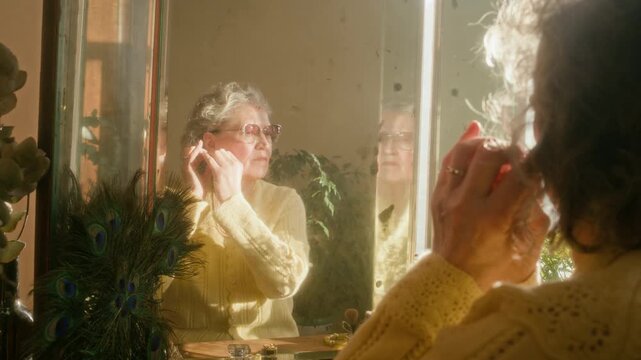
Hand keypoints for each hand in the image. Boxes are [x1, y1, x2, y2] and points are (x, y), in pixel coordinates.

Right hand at [182, 140, 208, 199]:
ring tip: (201, 143)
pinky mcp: (186, 168)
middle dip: (197, 148)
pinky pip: (189, 157)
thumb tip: (216, 160)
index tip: (209, 147)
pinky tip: (199, 148)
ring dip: (195, 148)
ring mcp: (185, 167)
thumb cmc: (203, 187)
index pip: (196, 156)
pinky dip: (194, 152)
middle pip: (191, 153)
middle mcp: (187, 167)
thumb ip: (210, 167)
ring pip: (189, 154)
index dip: (201, 151)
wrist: (198, 196)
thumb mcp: (208, 174)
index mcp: (192, 168)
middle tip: (203, 142)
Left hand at [201, 148, 242, 202]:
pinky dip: (205, 156)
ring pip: (215, 154)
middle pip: (221, 152)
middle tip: (205, 151)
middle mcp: (233, 164)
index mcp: (238, 164)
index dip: (219, 153)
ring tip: (201, 152)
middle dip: (213, 151)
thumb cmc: (231, 189)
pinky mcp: (219, 172)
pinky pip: (210, 160)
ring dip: (208, 152)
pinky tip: (200, 155)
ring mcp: (226, 167)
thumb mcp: (235, 175)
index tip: (212, 154)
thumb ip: (231, 167)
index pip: (227, 153)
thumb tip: (223, 159)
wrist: (231, 199)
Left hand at [431, 122, 548, 290]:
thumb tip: (537, 177)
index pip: (519, 176)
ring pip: (463, 151)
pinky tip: (477, 132)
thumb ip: (537, 212)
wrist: (454, 278)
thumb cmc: (496, 265)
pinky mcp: (437, 194)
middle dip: (510, 148)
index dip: (534, 164)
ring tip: (499, 148)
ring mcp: (448, 197)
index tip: (541, 163)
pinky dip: (464, 145)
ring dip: (485, 142)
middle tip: (519, 155)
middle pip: (489, 154)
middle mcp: (467, 203)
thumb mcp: (527, 247)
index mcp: (493, 219)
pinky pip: (448, 160)